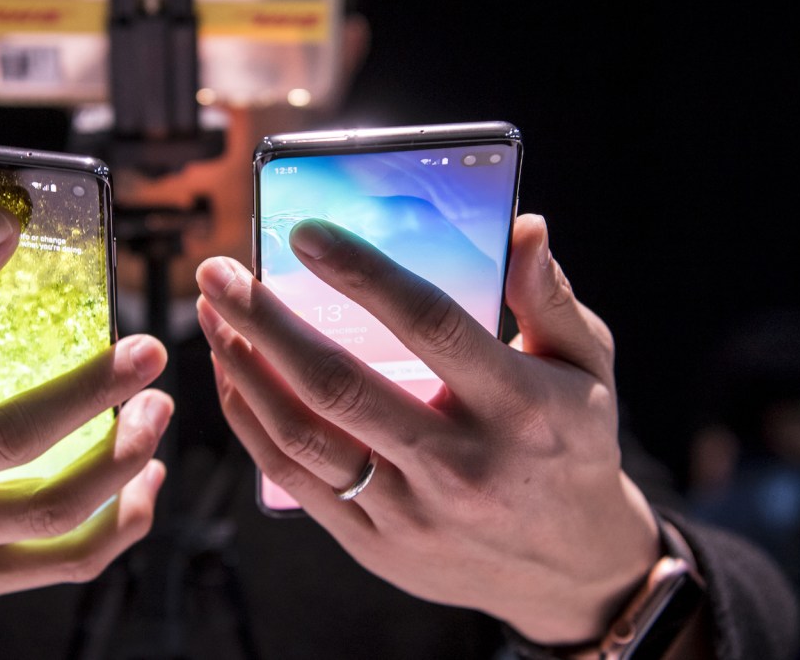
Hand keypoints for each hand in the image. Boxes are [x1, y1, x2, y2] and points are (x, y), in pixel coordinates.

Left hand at [195, 213, 658, 644]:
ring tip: (212, 314)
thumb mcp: (587, 368)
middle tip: (218, 272)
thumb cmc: (571, 447)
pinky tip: (231, 375)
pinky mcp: (373, 543)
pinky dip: (252, 422)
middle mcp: (457, 461)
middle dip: (265, 321)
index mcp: (516, 405)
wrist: (570, 571)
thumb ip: (551, 298)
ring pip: (304, 436)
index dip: (362, 275)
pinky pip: (294, 479)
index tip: (302, 232)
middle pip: (339, 384)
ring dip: (245, 369)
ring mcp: (409, 510)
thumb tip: (525, 226)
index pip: (429, 325)